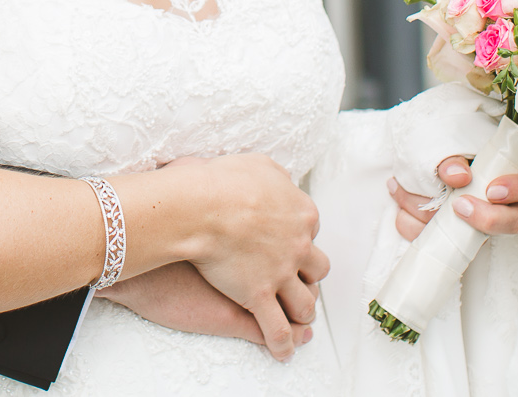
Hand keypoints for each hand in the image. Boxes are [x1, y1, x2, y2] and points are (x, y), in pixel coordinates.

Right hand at [175, 153, 327, 362]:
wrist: (199, 206)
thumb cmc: (221, 181)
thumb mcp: (257, 165)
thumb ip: (275, 176)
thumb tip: (281, 180)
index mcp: (301, 214)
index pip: (311, 230)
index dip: (299, 237)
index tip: (289, 240)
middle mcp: (298, 246)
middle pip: (317, 268)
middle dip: (309, 274)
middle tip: (297, 277)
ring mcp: (281, 274)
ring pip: (304, 302)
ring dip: (303, 311)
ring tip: (298, 316)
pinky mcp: (259, 296)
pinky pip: (277, 328)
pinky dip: (282, 343)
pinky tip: (282, 352)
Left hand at [388, 156, 517, 240]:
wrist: (414, 153)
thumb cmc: (444, 146)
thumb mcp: (449, 143)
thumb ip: (454, 156)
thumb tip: (457, 175)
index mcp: (515, 170)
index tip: (492, 191)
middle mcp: (505, 201)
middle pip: (515, 221)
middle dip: (486, 218)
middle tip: (459, 207)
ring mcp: (481, 221)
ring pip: (474, 236)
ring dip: (435, 219)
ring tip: (406, 193)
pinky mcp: (456, 238)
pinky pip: (439, 243)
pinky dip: (412, 225)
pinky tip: (399, 204)